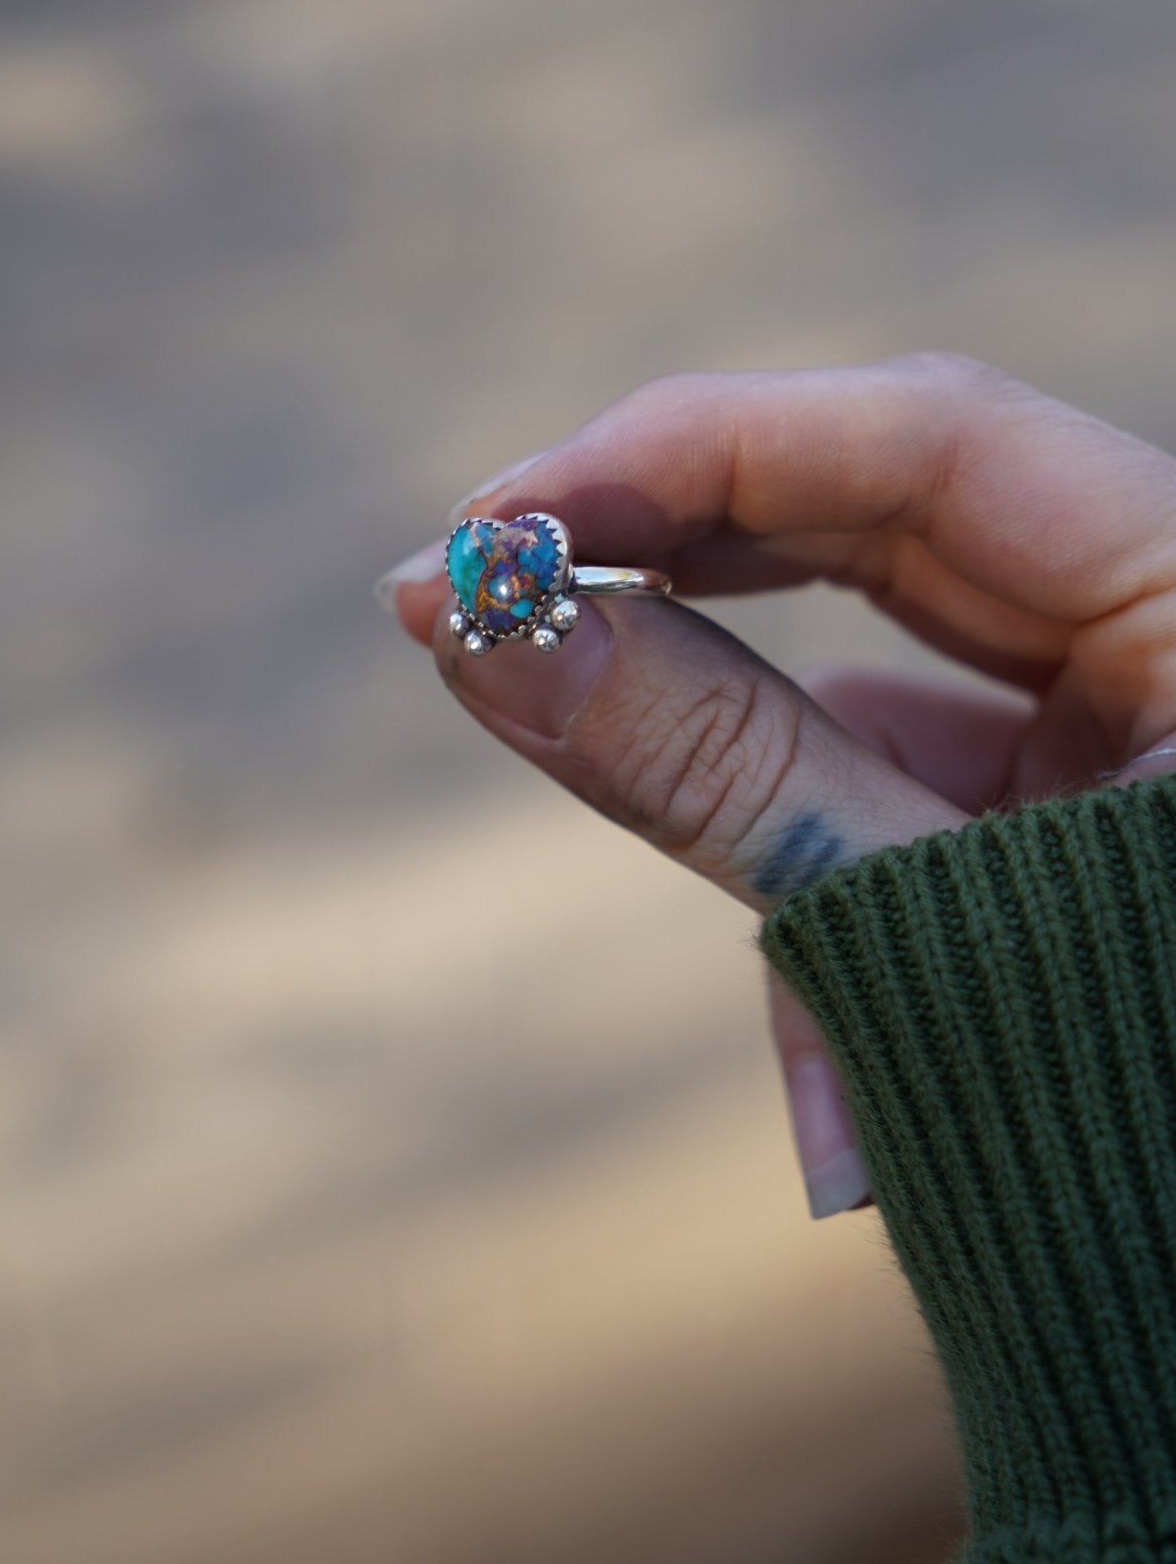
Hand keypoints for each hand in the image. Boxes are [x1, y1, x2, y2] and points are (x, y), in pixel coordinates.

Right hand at [379, 354, 1175, 1216]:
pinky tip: (795, 991)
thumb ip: (730, 770)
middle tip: (459, 582)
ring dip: (718, 718)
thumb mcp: (947, 921)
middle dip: (668, 549)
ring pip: (888, 654)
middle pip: (889, 518)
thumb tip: (489, 633)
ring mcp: (1136, 730)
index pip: (929, 438)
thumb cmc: (1175, 1125)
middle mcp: (1174, 627)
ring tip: (549, 712)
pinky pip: (916, 793)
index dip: (693, 451)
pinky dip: (815, 854)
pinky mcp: (1080, 827)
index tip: (497, 524)